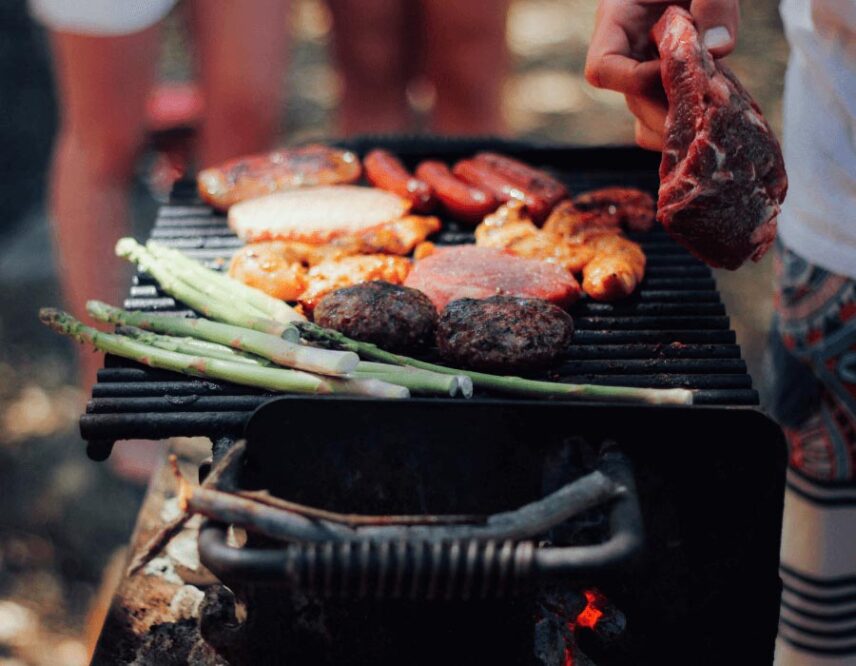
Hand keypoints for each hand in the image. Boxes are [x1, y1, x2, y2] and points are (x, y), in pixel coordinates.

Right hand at [585, 1, 739, 150]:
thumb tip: (719, 49)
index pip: (603, 68)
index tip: (675, 70)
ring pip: (648, 117)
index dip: (634, 80)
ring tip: (715, 116)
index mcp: (619, 19)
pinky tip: (718, 114)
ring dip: (679, 124)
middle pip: (632, 101)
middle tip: (709, 110)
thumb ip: (714, 1)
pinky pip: (666, 118)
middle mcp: (629, 51)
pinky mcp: (669, 81)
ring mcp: (648, 70)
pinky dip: (689, 124)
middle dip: (668, 110)